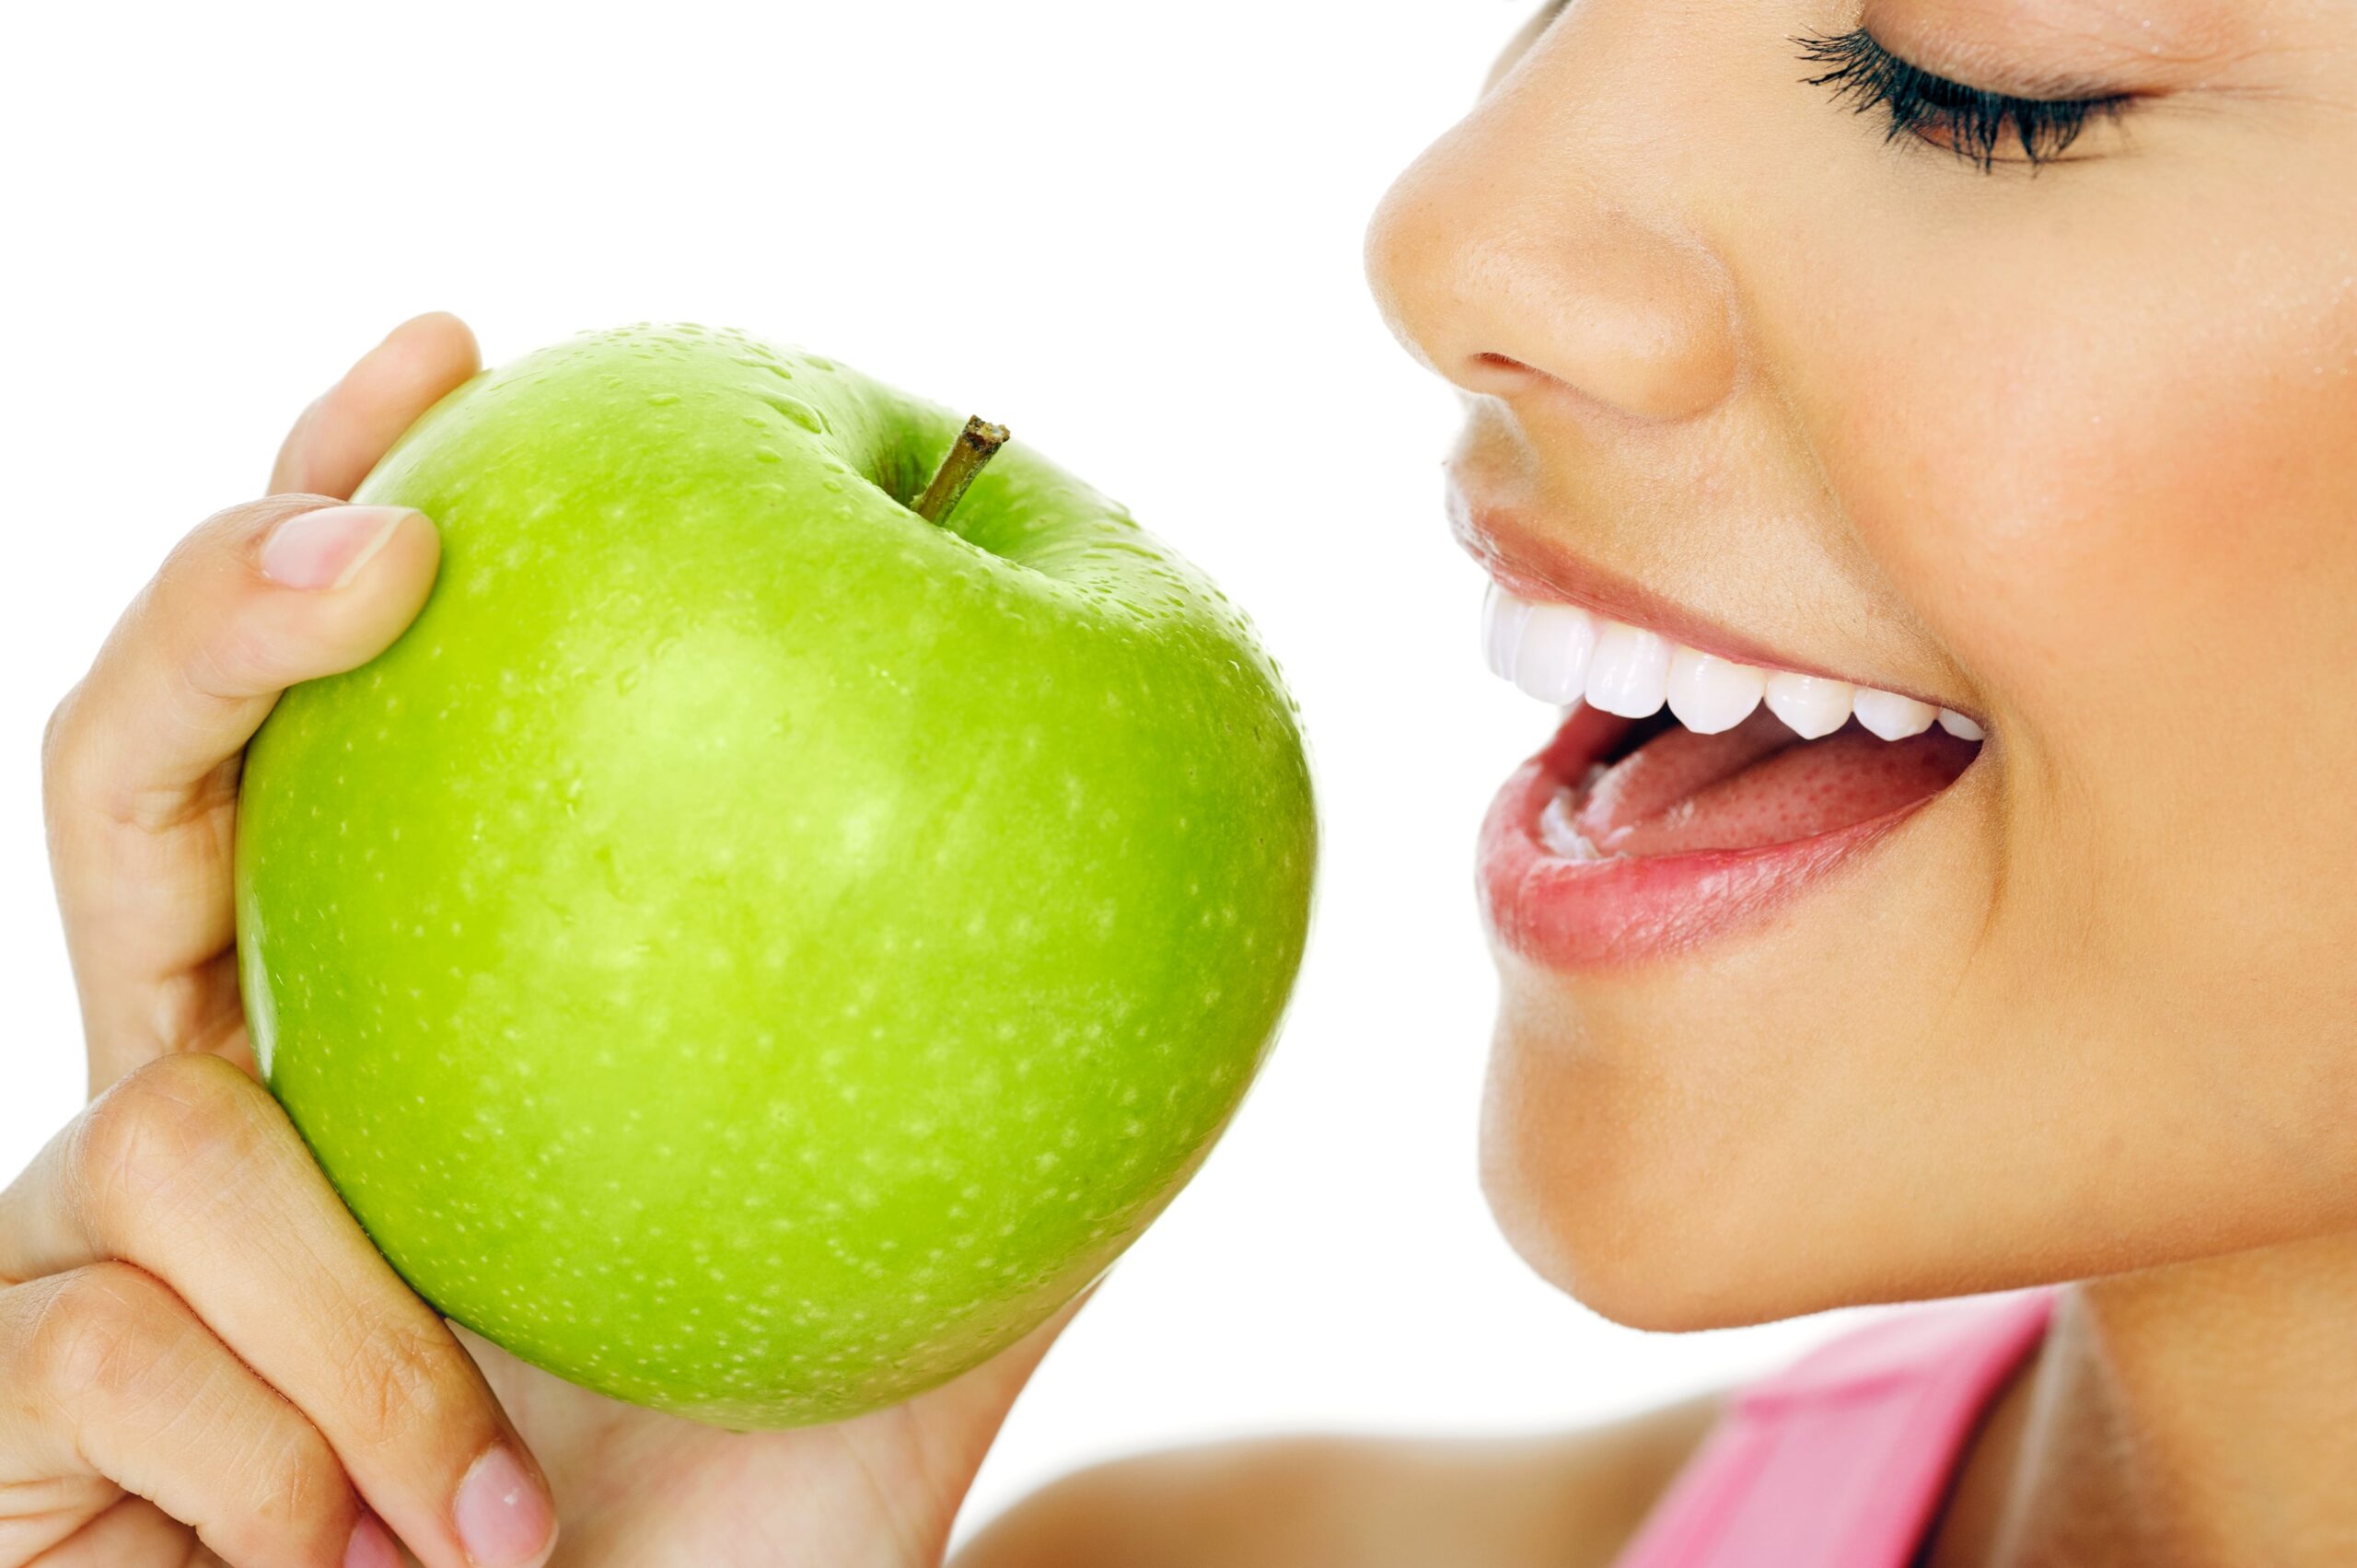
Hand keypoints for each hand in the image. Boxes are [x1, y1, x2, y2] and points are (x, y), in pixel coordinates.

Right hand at [12, 315, 1075, 1566]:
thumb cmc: (724, 1540)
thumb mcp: (893, 1305)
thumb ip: (999, 1127)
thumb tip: (1176, 944)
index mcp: (402, 1028)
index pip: (338, 722)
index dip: (345, 501)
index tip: (464, 352)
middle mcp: (215, 1090)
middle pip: (124, 775)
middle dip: (217, 622)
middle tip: (374, 549)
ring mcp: (76, 1236)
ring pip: (145, 1125)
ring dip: (366, 1342)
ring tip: (498, 1510)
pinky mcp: (4, 1390)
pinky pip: (118, 1340)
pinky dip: (313, 1466)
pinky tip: (404, 1566)